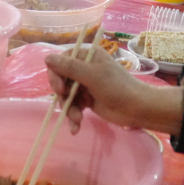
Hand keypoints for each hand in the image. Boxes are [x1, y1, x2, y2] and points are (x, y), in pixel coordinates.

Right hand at [45, 48, 183, 135]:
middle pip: (61, 80)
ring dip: (69, 109)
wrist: (136, 109)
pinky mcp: (88, 100)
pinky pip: (73, 106)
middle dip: (63, 95)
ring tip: (76, 120)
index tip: (59, 88)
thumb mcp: (92, 76)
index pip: (61, 61)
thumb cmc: (117, 87)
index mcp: (87, 56)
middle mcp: (84, 68)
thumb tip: (47, 58)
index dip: (56, 74)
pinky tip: (76, 128)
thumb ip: (69, 67)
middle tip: (66, 105)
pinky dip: (73, 117)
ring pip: (66, 96)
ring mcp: (85, 85)